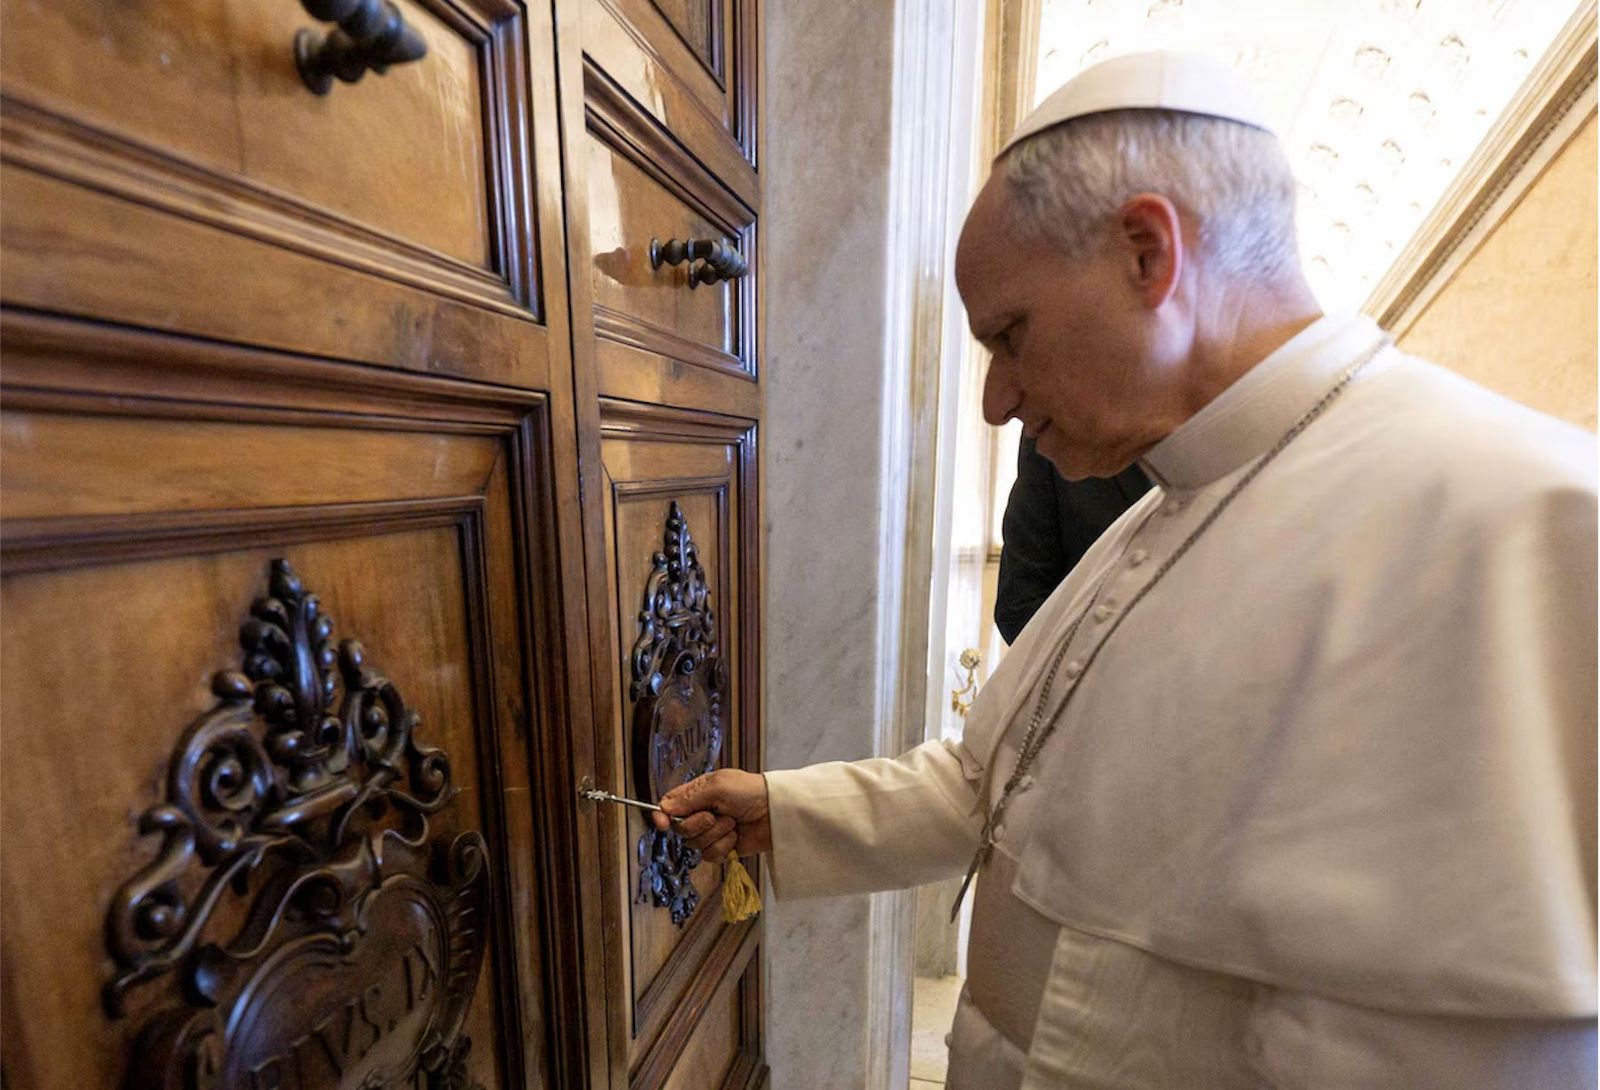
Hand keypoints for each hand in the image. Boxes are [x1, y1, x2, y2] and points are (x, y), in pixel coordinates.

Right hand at [652, 768, 771, 863]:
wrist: (777, 813)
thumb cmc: (751, 792)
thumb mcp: (718, 786)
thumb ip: (689, 797)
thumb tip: (664, 807)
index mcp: (697, 794)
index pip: (669, 805)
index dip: (661, 815)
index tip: (662, 823)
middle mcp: (701, 813)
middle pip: (680, 829)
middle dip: (698, 824)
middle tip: (716, 815)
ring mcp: (712, 832)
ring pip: (695, 844)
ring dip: (716, 835)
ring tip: (733, 823)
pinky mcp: (722, 848)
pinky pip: (710, 856)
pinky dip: (723, 847)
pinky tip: (735, 836)